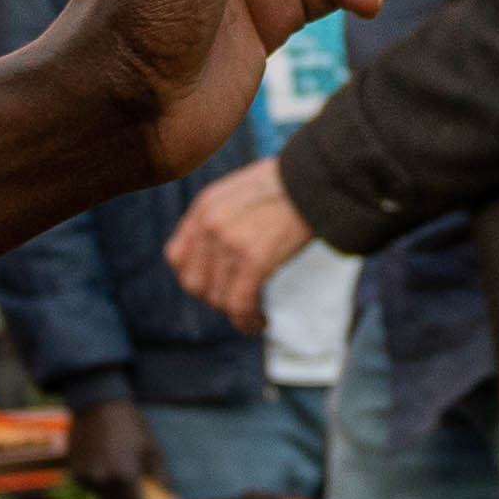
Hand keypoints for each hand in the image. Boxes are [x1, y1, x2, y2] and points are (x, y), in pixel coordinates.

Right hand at [62, 395, 155, 493]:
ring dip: (110, 491)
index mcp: (126, 476)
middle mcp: (104, 481)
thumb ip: (160, 476)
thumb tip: (171, 498)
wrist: (97, 403)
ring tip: (115, 465)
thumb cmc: (130, 424)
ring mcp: (86, 477)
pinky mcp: (74, 472)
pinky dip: (96, 480)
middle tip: (132, 491)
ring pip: (101, 496)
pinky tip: (101, 459)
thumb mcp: (151, 448)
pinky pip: (88, 485)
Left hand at [167, 158, 302, 328]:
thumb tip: (223, 251)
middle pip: (194, 283)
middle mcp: (210, 224)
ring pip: (218, 298)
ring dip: (236, 314)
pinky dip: (247, 321)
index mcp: (204, 206)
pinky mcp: (254, 259)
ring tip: (254, 316)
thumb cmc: (292, 184)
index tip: (217, 285)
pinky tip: (260, 323)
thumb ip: (224, 218)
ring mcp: (229, 241)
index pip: (177, 257)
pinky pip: (240, 304)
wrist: (321, 175)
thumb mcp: (242, 191)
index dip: (195, 278)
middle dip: (215, 299)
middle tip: (239, 301)